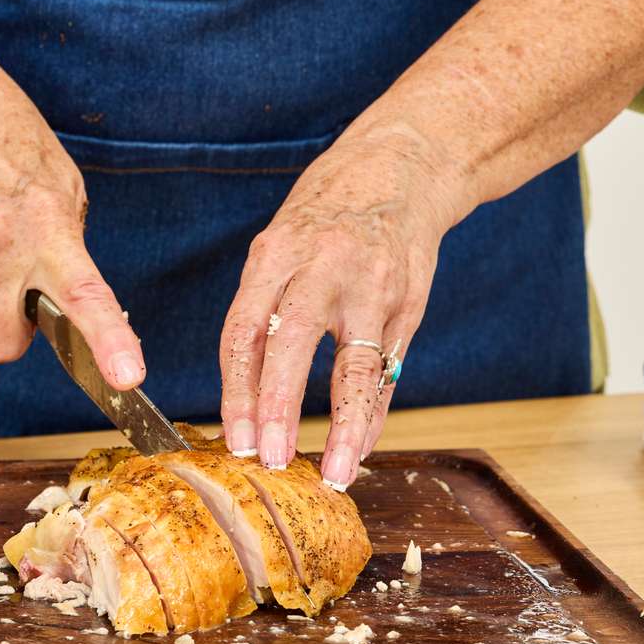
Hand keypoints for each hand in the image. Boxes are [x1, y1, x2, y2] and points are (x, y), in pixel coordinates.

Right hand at [0, 44, 144, 387]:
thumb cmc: (3, 134)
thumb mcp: (60, 181)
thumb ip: (67, 244)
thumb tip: (67, 298)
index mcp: (45, 226)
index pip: (84, 297)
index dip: (108, 342)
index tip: (126, 377)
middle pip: (2, 346)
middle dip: (14, 334)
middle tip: (21, 292)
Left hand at [219, 126, 470, 488]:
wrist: (401, 170)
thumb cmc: (326, 218)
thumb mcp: (280, 246)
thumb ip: (264, 308)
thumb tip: (245, 394)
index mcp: (275, 255)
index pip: (243, 331)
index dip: (236, 391)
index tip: (234, 439)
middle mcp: (322, 268)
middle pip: (291, 345)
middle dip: (277, 407)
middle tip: (267, 459)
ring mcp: (370, 286)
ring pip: (355, 366)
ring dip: (345, 426)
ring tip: (336, 472)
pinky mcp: (409, 302)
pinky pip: (388, 369)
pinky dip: (373, 411)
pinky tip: (361, 445)